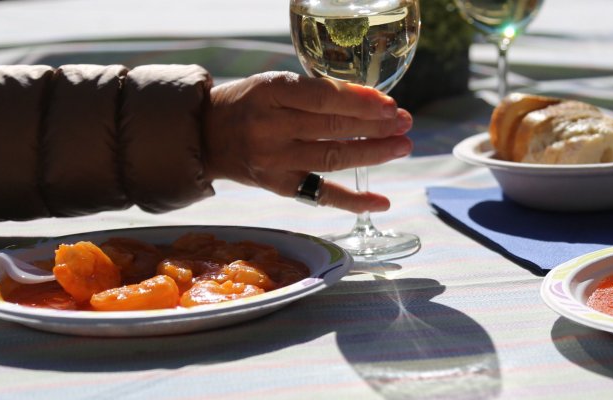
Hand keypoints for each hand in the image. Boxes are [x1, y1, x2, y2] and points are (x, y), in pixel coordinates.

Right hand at [203, 71, 412, 212]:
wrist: (206, 136)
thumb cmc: (250, 104)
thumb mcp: (274, 84)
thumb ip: (316, 92)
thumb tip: (372, 103)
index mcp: (270, 92)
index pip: (324, 98)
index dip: (362, 102)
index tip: (391, 106)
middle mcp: (271, 127)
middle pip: (333, 128)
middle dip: (376, 126)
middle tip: (405, 123)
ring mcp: (275, 160)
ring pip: (333, 158)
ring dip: (373, 154)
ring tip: (402, 147)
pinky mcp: (279, 186)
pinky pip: (321, 195)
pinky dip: (353, 201)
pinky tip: (381, 201)